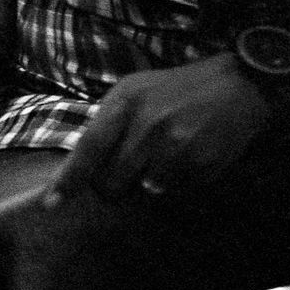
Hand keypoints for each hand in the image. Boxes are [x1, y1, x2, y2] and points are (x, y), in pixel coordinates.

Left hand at [50, 55, 274, 201]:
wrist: (238, 86)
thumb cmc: (178, 88)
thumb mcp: (135, 89)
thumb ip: (107, 123)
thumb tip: (80, 166)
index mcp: (126, 102)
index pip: (88, 149)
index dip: (68, 180)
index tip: (51, 203)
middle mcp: (148, 125)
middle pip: (112, 183)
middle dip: (114, 185)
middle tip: (129, 169)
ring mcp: (176, 147)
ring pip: (144, 192)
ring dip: (149, 182)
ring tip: (166, 154)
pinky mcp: (200, 165)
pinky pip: (175, 192)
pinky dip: (177, 182)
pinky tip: (189, 156)